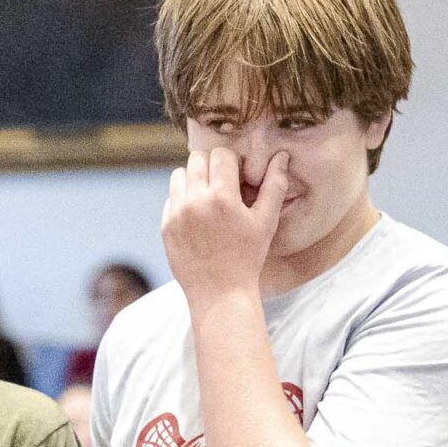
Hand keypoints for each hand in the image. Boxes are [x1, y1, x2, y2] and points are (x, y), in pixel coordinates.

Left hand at [162, 147, 285, 306]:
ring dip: (194, 179)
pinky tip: (200, 216)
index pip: (221, 154)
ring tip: (210, 197)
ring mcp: (176, 213)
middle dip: (212, 165)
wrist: (219, 292)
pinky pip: (171, 197)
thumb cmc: (248, 257)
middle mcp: (195, 201)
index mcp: (222, 197)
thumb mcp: (266, 221)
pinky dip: (184, 199)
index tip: (240, 176)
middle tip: (225, 183)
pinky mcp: (166, 225)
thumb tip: (281, 156)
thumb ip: (274, 185)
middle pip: (197, 159)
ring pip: (179, 174)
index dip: (233, 161)